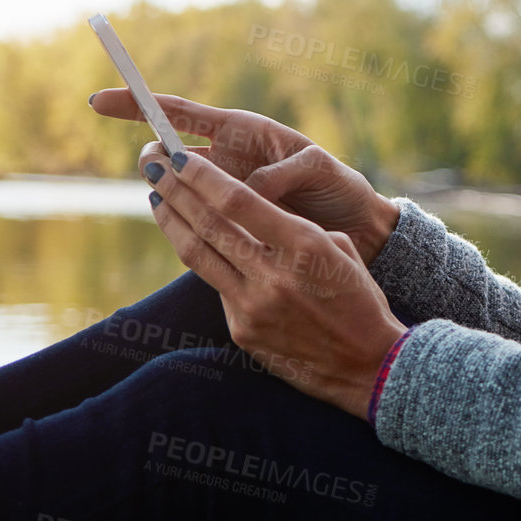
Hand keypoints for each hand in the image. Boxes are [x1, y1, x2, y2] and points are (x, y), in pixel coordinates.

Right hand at [90, 89, 401, 265]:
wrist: (356, 228)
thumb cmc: (339, 188)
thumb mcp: (317, 169)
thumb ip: (283, 173)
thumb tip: (249, 190)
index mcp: (243, 132)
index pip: (179, 112)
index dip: (138, 105)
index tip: (97, 101)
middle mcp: (225, 160)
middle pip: (167, 153)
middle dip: (153, 160)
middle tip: (162, 174)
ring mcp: (221, 193)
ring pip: (175, 190)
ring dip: (167, 195)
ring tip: (182, 204)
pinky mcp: (226, 223)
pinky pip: (193, 223)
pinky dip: (185, 226)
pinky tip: (195, 234)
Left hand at [142, 148, 407, 419]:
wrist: (369, 364)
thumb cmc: (361, 299)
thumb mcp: (339, 250)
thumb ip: (293, 229)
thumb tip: (250, 211)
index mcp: (305, 246)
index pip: (236, 202)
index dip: (201, 176)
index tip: (177, 155)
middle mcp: (274, 275)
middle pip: (207, 223)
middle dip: (175, 189)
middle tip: (151, 164)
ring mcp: (254, 306)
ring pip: (197, 254)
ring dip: (172, 221)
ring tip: (156, 196)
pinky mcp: (242, 330)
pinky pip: (215, 286)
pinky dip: (202, 257)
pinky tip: (191, 239)